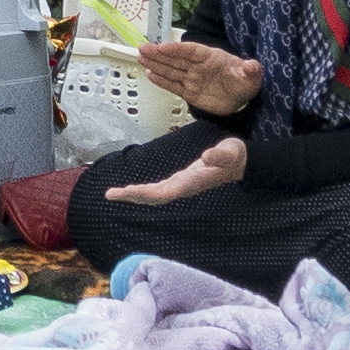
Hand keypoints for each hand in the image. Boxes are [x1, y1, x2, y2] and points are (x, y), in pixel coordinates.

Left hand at [109, 138, 249, 206]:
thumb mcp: (230, 152)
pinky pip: (157, 190)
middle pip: (154, 197)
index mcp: (192, 182)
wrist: (240, 163)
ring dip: (134, 195)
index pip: (164, 192)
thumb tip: (207, 156)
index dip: (145, 193)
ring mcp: (181, 186)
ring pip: (154, 195)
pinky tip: (131, 190)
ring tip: (113, 194)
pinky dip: (142, 190)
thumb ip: (220, 156)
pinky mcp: (180, 182)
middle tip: (109, 195)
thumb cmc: (234, 156)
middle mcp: (184, 187)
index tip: (127, 192)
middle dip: (133, 196)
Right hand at [145, 38, 264, 119]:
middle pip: (176, 58)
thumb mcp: (251, 76)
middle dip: (159, 54)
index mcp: (211, 57)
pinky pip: (174, 85)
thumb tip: (252, 66)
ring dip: (156, 64)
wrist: (242, 98)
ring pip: (171, 70)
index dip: (177, 49)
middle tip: (143, 48)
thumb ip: (251, 70)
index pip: (191, 51)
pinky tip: (150, 74)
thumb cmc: (245, 82)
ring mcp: (192, 78)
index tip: (163, 47)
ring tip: (141, 57)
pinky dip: (162, 81)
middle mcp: (198, 66)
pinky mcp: (189, 92)